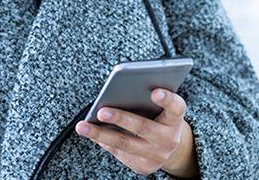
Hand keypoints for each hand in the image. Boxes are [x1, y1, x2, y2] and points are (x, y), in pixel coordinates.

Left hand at [75, 88, 199, 177]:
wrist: (169, 148)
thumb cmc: (158, 117)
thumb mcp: (160, 108)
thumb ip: (146, 99)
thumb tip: (116, 92)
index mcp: (175, 118)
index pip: (176, 107)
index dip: (167, 99)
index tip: (155, 91)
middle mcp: (170, 139)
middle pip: (144, 127)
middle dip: (121, 119)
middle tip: (101, 110)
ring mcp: (157, 155)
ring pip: (125, 144)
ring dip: (101, 134)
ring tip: (82, 126)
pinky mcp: (143, 167)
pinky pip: (119, 153)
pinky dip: (103, 141)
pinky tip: (90, 133)